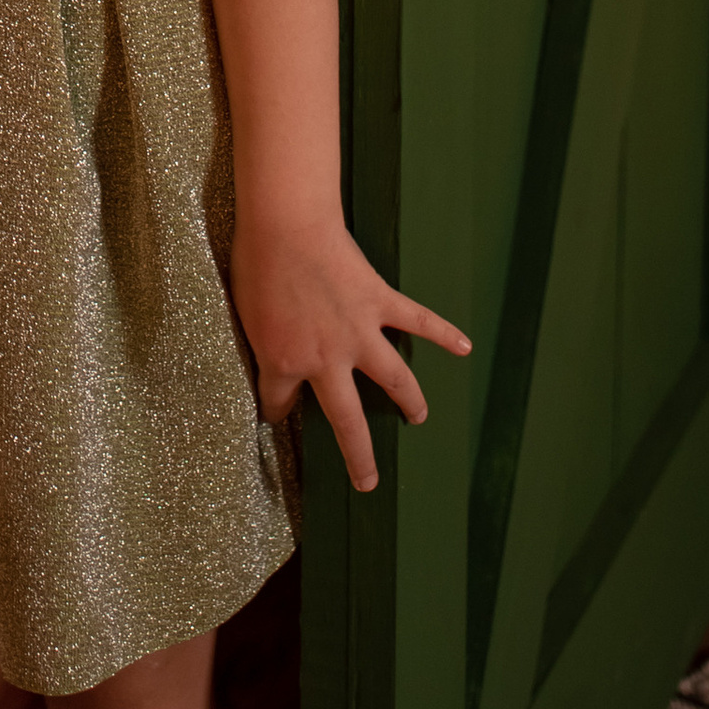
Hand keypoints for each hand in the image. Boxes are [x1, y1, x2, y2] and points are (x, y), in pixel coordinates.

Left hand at [231, 214, 468, 490]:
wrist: (287, 225)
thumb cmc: (256, 264)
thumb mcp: (244, 317)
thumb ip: (262, 345)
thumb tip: (269, 358)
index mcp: (285, 363)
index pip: (279, 404)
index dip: (276, 412)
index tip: (276, 415)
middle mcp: (326, 359)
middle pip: (345, 421)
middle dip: (358, 456)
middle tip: (368, 482)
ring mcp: (358, 333)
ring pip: (392, 379)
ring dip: (409, 400)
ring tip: (420, 417)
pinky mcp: (379, 302)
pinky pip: (417, 321)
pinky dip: (443, 332)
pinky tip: (464, 347)